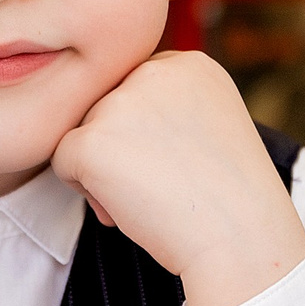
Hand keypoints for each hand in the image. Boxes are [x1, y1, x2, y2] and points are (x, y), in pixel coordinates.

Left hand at [49, 50, 304, 305]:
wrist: (242, 240)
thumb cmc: (230, 199)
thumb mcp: (211, 128)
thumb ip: (167, 108)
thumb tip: (113, 121)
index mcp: (188, 65)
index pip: (136, 89)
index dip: (147, 133)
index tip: (180, 163)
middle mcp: (152, 72)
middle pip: (106, 107)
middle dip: (123, 150)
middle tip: (165, 185)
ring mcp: (119, 103)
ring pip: (83, 133)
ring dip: (104, 170)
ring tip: (150, 198)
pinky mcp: (91, 140)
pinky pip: (62, 161)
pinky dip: (85, 191)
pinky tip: (126, 207)